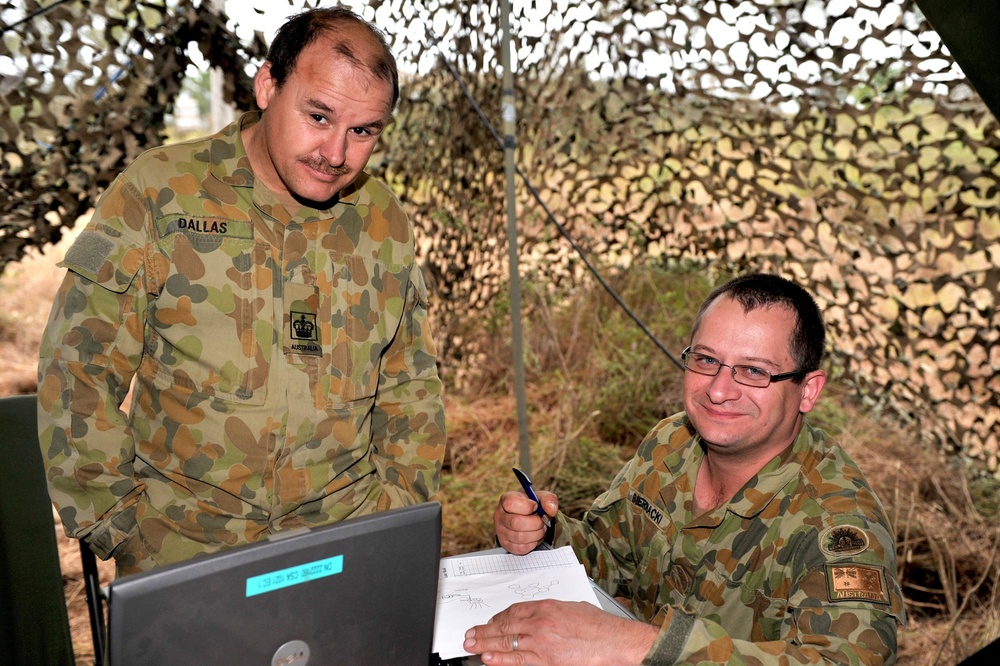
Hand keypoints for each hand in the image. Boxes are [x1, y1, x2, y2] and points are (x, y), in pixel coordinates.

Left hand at [463, 599, 656, 664]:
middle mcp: (541, 621)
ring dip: (486, 644)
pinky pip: (519, 659)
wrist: (615, 642)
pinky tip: (489, 659)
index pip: (514, 610)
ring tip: (471, 646)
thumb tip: (538, 617)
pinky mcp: (547, 660)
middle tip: (470, 634)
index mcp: (547, 606)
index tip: (490, 623)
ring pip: (507, 642)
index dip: (498, 618)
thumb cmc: (600, 627)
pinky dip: (501, 659)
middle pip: (505, 625)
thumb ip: (552, 611)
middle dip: (485, 630)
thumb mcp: (572, 608)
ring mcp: (542, 641)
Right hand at [494, 490, 557, 554]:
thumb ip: (548, 500)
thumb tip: (551, 510)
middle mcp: (500, 516)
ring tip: (540, 529)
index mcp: (506, 500)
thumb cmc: (532, 506)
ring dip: (536, 534)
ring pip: (520, 537)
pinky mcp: (506, 545)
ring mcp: (501, 532)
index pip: (511, 504)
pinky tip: (535, 536)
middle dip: (536, 523)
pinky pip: (521, 548)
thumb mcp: (541, 498)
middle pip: (516, 523)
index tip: (536, 507)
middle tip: (542, 522)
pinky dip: (533, 543)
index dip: (528, 506)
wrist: (527, 519)